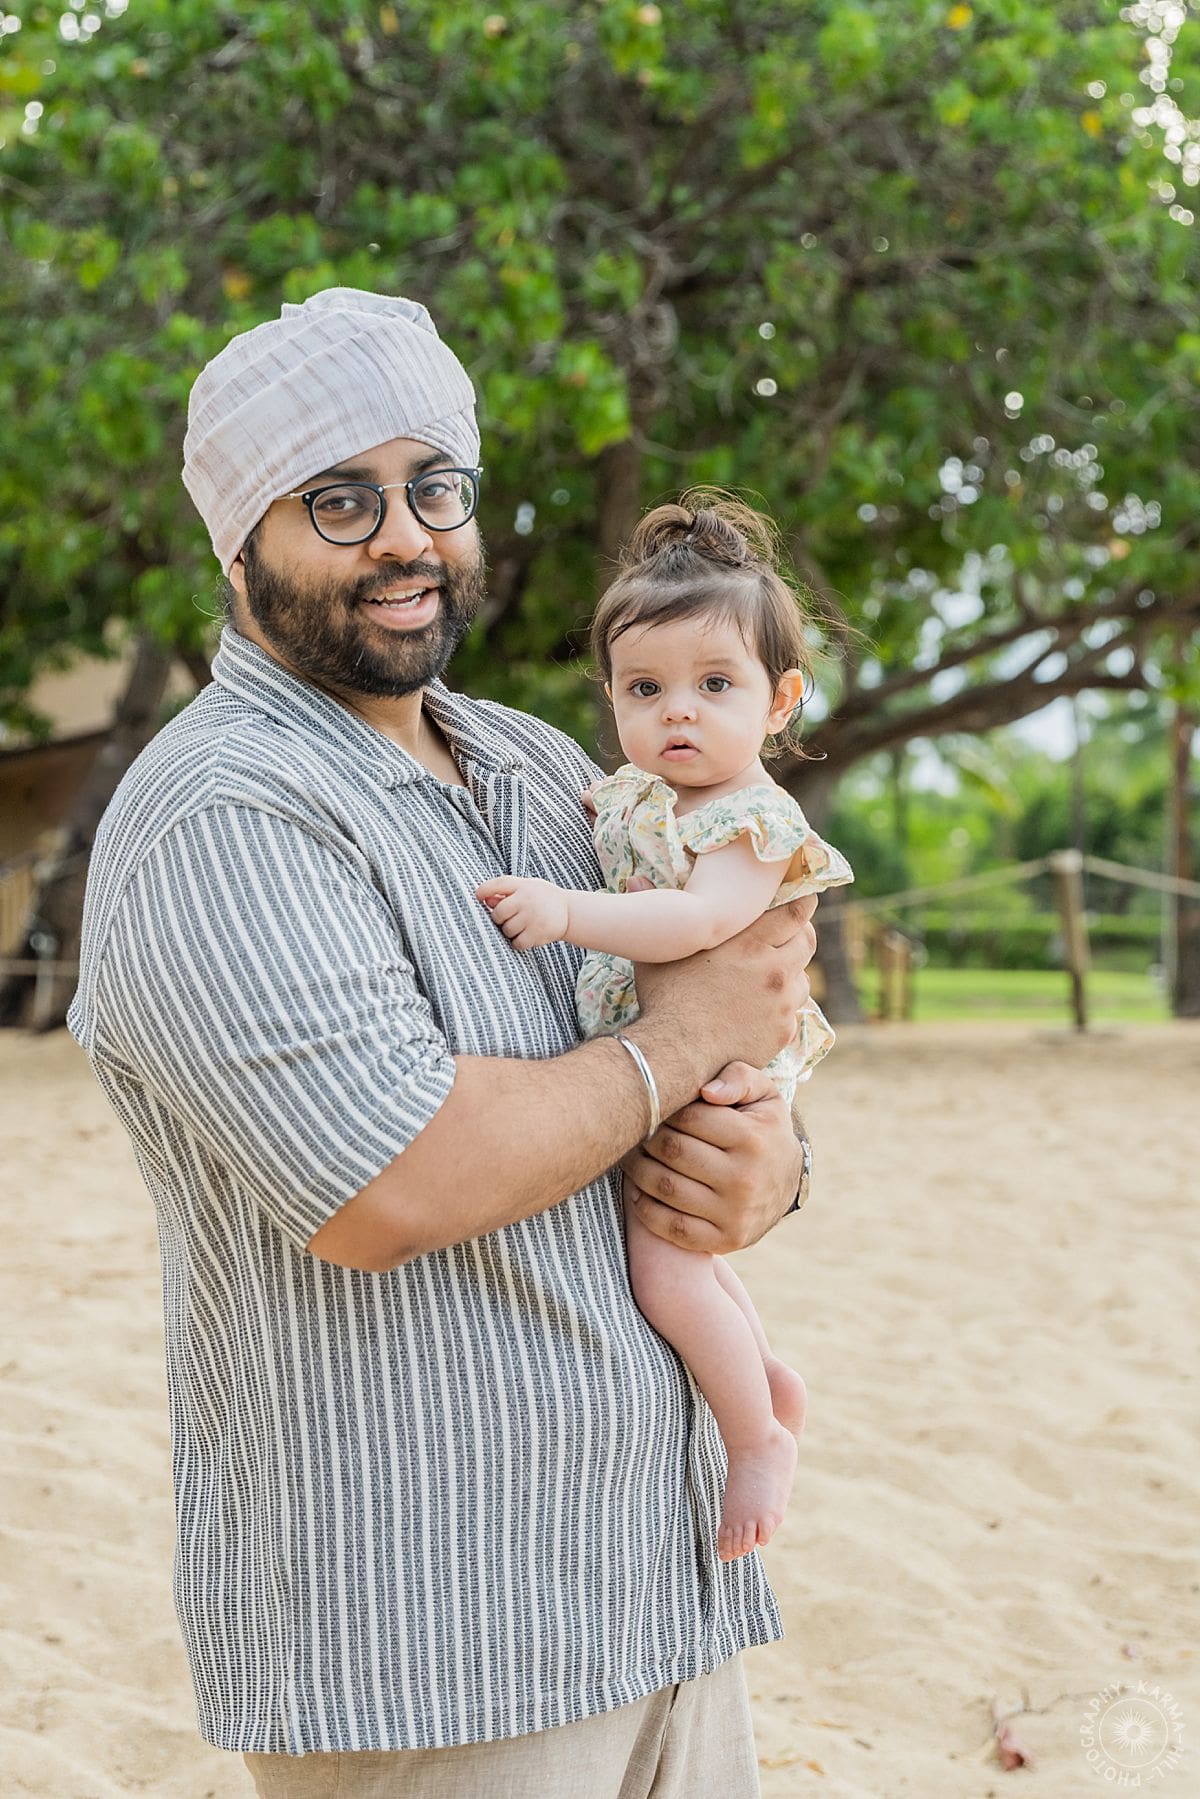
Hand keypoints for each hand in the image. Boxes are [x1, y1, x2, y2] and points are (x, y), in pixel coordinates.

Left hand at [476, 876, 570, 949]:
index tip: (478, 896)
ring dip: (510, 932)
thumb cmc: (542, 899)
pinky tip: (526, 937)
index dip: (484, 890)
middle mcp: (528, 899)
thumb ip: (506, 893)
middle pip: (498, 913)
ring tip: (522, 927)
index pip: (499, 884)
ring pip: (507, 930)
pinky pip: (517, 943)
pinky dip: (518, 943)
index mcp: (524, 886)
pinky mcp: (538, 933)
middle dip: (499, 919)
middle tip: (510, 918)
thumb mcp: (528, 888)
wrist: (571, 912)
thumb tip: (484, 900)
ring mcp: (533, 917)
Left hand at [621, 1062, 802, 1253]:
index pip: (689, 1117)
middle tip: (635, 1129)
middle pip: (672, 1150)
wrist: (788, 1183)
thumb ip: (738, 1077)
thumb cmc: (764, 1129)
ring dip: (638, 1169)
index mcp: (753, 1138)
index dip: (665, 1109)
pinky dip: (646, 1208)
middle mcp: (745, 1178)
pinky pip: (671, 1227)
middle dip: (646, 1137)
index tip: (655, 1107)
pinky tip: (640, 1190)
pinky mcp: (725, 1240)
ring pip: (666, 1187)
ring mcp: (734, 1213)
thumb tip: (705, 1091)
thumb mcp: (764, 1095)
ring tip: (632, 1156)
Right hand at [634, 893, 817, 1072]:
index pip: (797, 910)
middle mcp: (774, 969)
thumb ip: (658, 913)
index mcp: (750, 942)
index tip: (801, 898)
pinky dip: (783, 1007)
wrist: (674, 1054)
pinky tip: (761, 1009)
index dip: (803, 901)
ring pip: (802, 978)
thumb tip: (635, 879)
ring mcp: (782, 1003)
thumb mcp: (660, 950)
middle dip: (800, 934)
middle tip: (786, 934)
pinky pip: (793, 1012)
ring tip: (769, 976)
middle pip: (807, 941)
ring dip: (791, 973)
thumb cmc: (664, 999)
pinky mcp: (783, 1032)